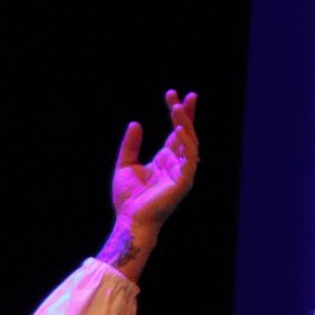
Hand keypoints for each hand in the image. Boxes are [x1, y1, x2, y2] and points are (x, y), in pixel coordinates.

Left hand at [98, 90, 198, 280]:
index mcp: (166, 159)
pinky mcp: (184, 181)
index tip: (173, 95)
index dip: (178, 114)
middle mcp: (177, 163)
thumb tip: (135, 123)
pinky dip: (186, 143)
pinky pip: (189, 158)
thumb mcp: (125, 165)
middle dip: (186, 114)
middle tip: (185, 94)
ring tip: (176, 108)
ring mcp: (182, 172)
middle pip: (186, 133)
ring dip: (185, 124)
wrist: (129, 220)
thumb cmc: (128, 199)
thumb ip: (131, 145)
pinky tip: (178, 129)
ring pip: (190, 143)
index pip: (176, 132)